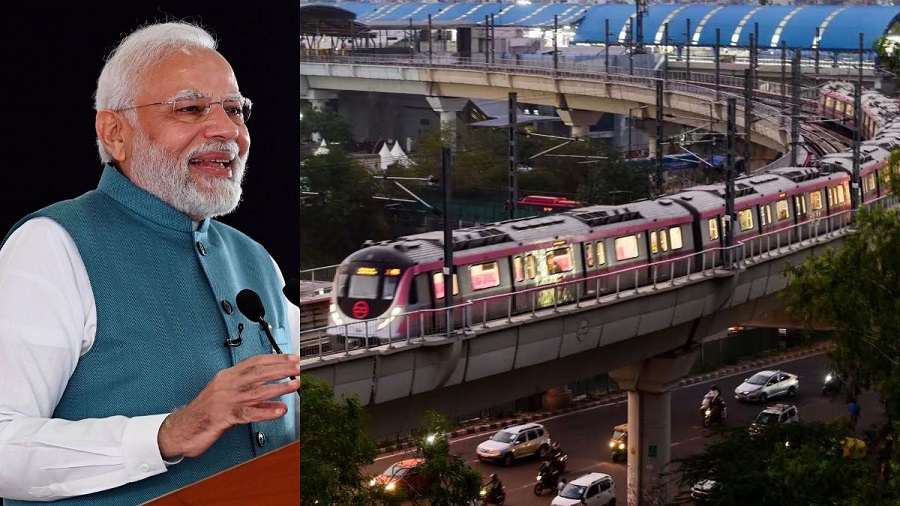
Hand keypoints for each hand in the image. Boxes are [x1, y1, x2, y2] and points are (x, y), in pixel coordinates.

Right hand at [157, 353, 300, 458]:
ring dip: (279, 388)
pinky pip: (249, 413)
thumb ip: (250, 398)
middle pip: (258, 373)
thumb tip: (274, 400)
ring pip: (256, 391)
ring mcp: (225, 400)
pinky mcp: (223, 416)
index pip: (254, 362)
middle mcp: (226, 385)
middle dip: (281, 369)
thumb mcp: (227, 399)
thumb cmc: (203, 413)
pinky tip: (280, 410)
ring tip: (295, 384)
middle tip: (298, 367)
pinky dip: (266, 412)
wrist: (180, 429)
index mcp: (226, 377)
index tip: (291, 357)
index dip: (274, 359)